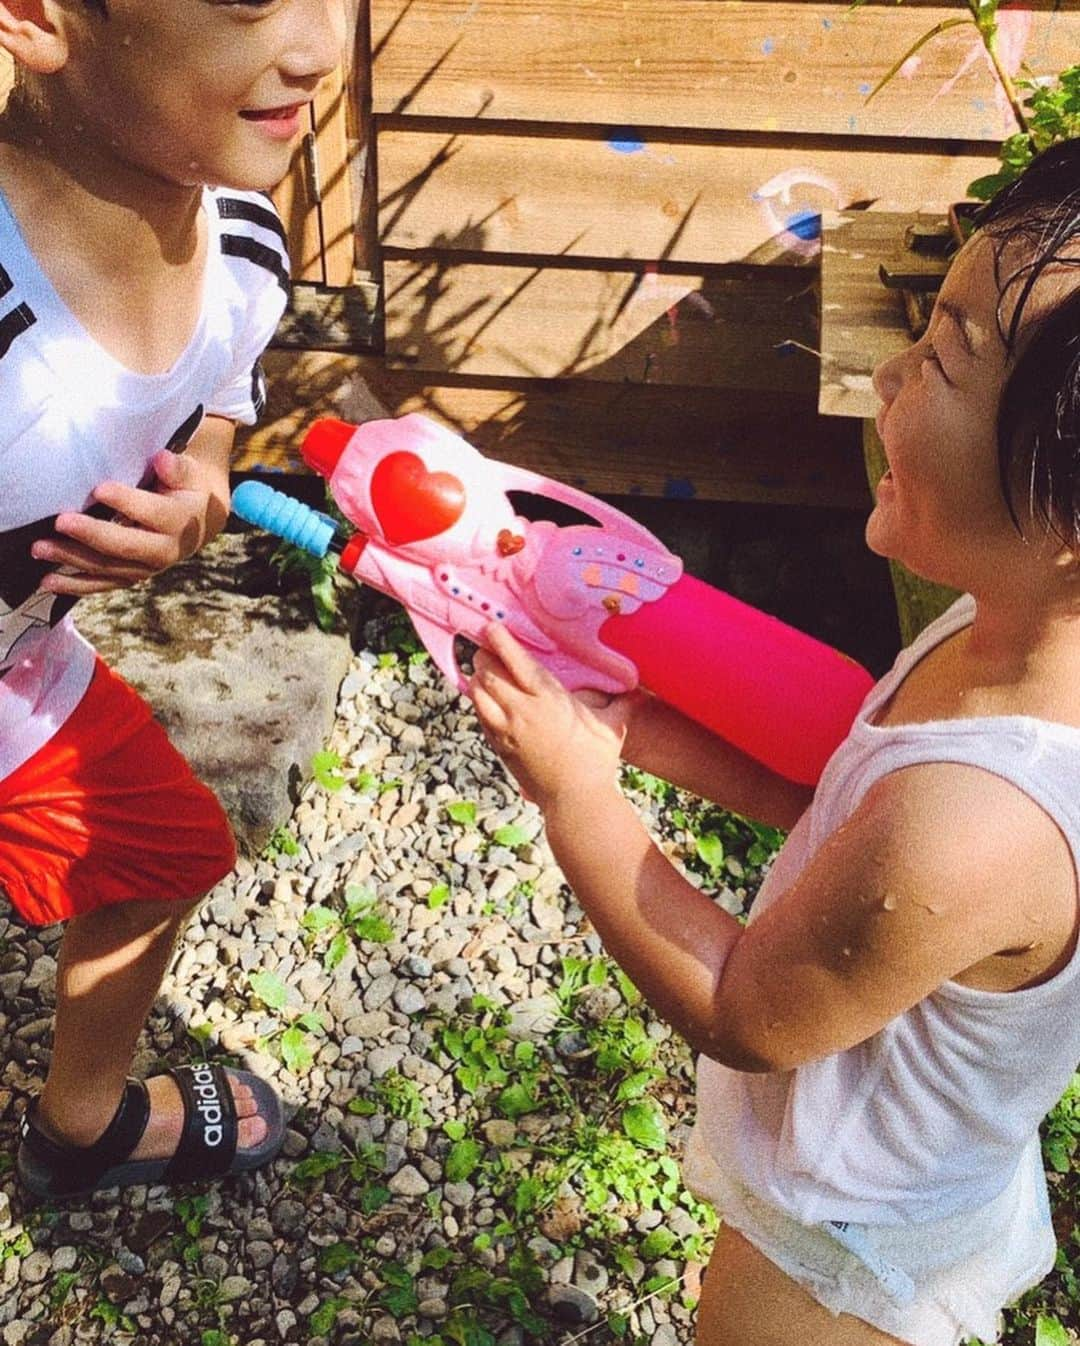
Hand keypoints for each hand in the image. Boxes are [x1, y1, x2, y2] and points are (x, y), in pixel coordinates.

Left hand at [31, 451, 230, 596]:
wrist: (196, 520)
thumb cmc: (184, 489)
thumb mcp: (189, 473)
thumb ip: (177, 468)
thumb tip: (163, 460)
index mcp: (181, 521)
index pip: (154, 513)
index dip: (128, 502)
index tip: (99, 488)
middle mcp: (166, 551)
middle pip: (127, 547)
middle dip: (92, 535)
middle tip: (61, 521)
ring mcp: (146, 569)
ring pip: (108, 568)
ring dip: (72, 559)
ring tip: (41, 548)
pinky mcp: (130, 577)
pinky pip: (101, 585)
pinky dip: (74, 586)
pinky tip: (47, 582)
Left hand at [469, 622, 632, 808]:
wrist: (575, 801)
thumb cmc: (597, 762)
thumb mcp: (613, 728)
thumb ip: (622, 703)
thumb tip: (638, 689)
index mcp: (548, 700)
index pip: (517, 663)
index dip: (501, 642)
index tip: (492, 627)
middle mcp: (522, 712)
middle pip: (488, 674)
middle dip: (485, 656)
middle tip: (488, 646)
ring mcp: (506, 731)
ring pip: (477, 694)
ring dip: (478, 678)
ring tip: (483, 669)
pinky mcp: (500, 747)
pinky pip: (481, 717)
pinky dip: (480, 703)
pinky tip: (487, 699)